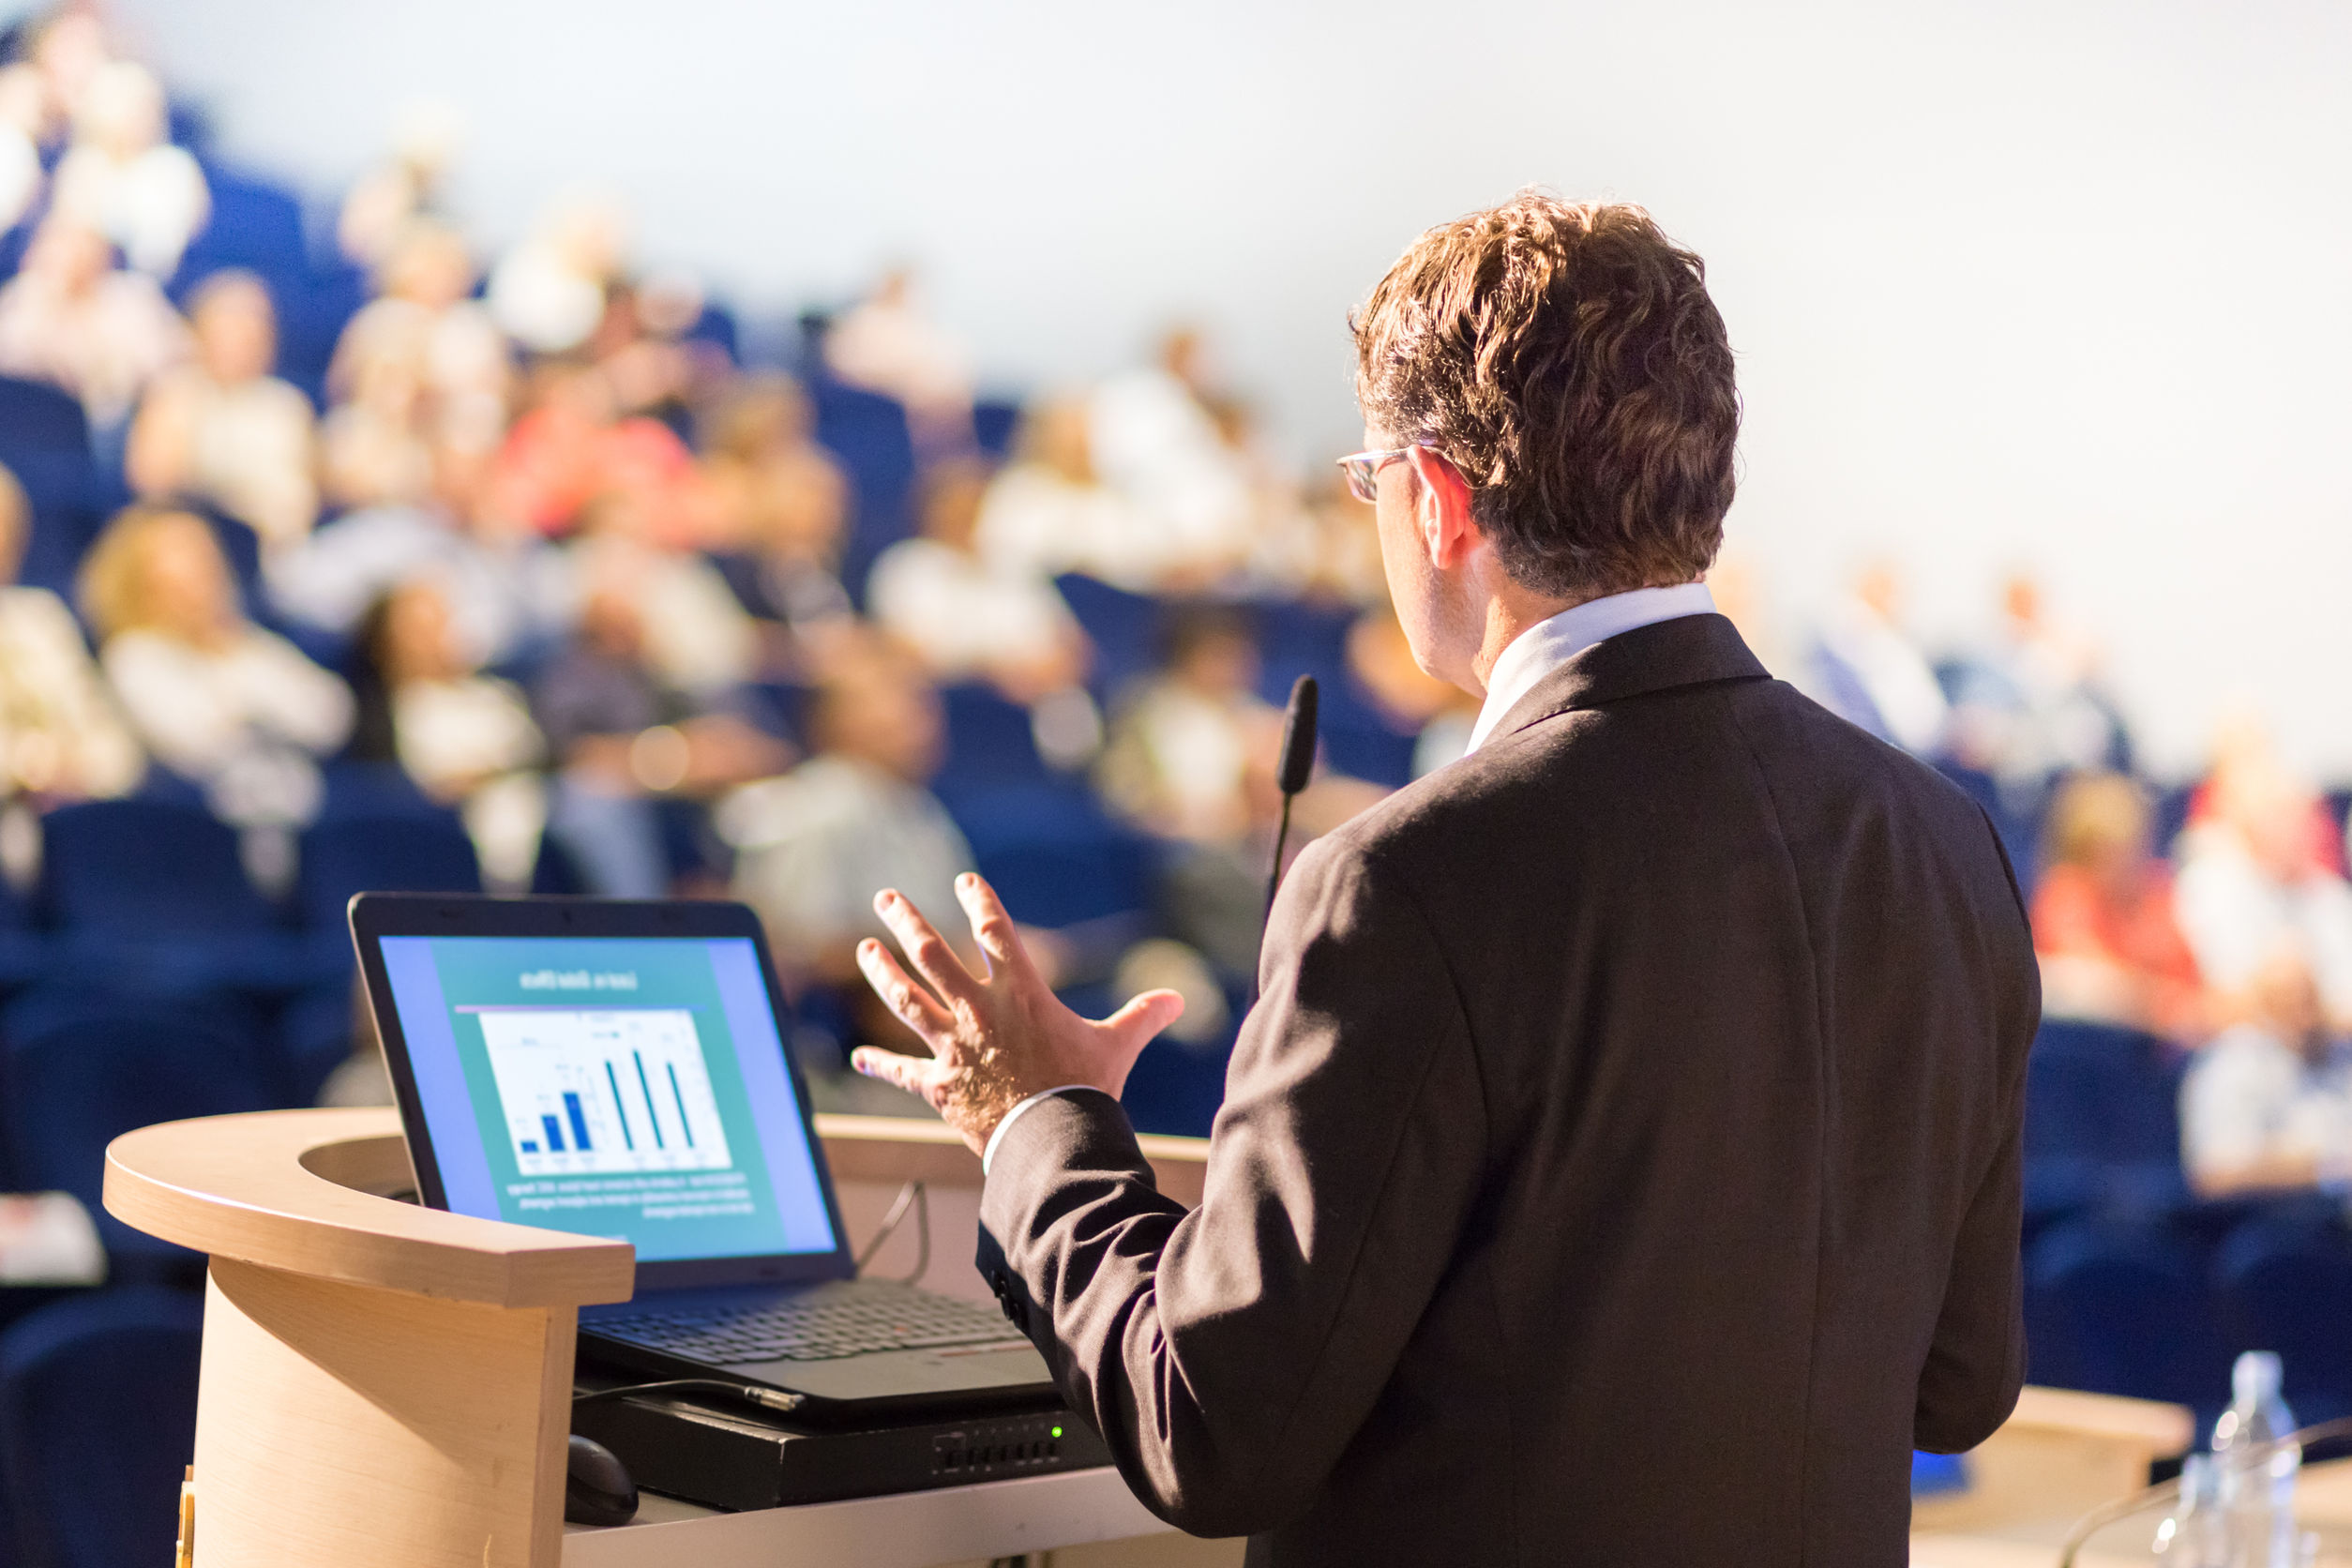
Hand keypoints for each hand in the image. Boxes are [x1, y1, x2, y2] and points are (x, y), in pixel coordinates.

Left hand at [851, 873, 1184, 1154]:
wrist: (1053, 1141)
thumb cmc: (1086, 1090)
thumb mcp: (1117, 1046)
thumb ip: (1141, 1016)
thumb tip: (1178, 999)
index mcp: (1021, 993)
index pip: (995, 933)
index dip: (980, 902)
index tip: (965, 881)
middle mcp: (979, 1012)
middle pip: (932, 955)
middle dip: (907, 922)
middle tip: (886, 898)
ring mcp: (953, 1046)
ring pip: (907, 1000)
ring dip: (882, 972)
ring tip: (864, 949)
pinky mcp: (939, 1085)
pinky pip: (903, 1070)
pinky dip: (880, 1063)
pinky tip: (859, 1055)